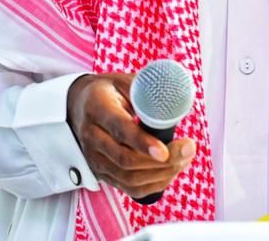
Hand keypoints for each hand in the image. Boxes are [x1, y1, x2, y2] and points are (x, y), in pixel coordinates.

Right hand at [66, 73, 196, 199]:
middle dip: (162, 161)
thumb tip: (179, 99)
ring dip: (162, 173)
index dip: (143, 142)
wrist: (80, 105)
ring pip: (129, 178)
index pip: (119, 129)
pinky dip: (154, 184)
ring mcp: (94, 158)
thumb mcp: (125, 81)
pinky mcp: (101, 173)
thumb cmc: (108, 91)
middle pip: (126, 159)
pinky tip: (171, 171)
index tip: (165, 150)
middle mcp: (92, 136)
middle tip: (188, 149)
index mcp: (98, 108)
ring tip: (184, 158)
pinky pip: (129, 188)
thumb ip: (148, 89)